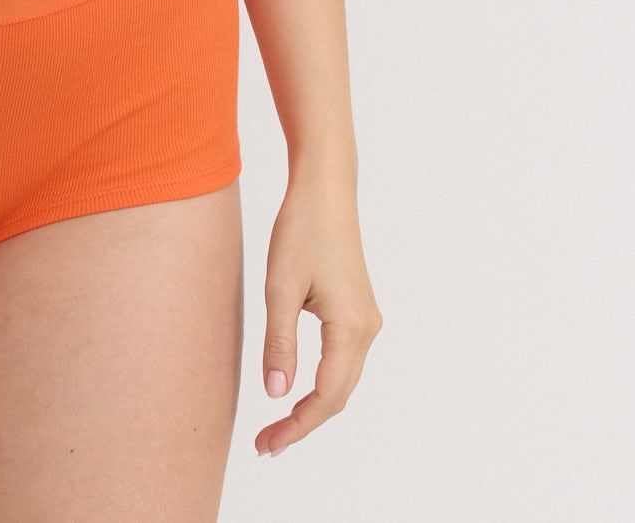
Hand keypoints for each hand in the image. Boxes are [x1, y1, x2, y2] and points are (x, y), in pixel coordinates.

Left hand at [254, 176, 381, 456]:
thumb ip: (279, 342)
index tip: (269, 445)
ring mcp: (367, 320)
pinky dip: (322, 382)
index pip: (326, 397)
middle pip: (338, 395)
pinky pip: (343, 361)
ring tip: (278, 425)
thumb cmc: (301, 230)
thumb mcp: (280, 287)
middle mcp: (367, 329)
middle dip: (304, 423)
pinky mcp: (358, 310)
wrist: (326, 189)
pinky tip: (297, 388)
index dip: (298, 426)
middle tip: (267, 444)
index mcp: (351, 328)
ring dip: (313, 406)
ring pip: (342, 380)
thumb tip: (276, 394)